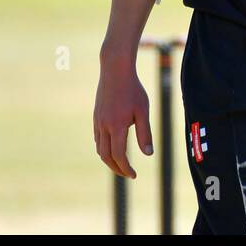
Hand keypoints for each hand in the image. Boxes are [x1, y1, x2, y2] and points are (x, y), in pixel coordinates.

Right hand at [93, 59, 152, 178]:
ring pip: (99, 148)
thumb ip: (144, 133)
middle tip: (127, 173)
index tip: (134, 175)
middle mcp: (104, 126)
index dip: (126, 168)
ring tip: (121, 163)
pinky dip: (104, 148)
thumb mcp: (143, 111)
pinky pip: (97, 138)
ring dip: (109, 159)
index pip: (119, 156)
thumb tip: (148, 154)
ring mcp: (98, 121)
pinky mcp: (96, 116)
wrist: (115, 70)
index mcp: (116, 127)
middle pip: (106, 156)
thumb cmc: (133, 90)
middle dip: (116, 168)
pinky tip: (113, 147)